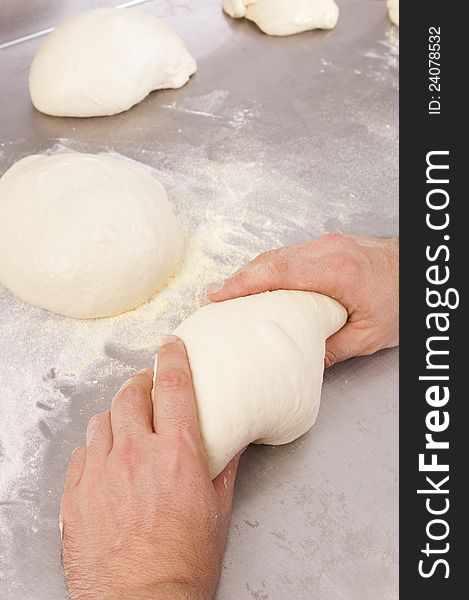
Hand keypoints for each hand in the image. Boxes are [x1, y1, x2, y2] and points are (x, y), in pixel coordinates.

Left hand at [61, 336, 239, 599]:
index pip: (173, 387)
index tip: (171, 347)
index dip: (172, 359)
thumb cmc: (184, 563)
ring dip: (117, 417)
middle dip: (140, 385)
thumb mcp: (217, 509)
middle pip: (130, 396)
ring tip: (127, 427)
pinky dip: (96, 448)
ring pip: (102, 421)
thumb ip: (224, 465)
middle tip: (147, 390)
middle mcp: (136, 455)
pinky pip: (82, 453)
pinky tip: (107, 460)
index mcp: (177, 454)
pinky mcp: (77, 495)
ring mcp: (101, 474)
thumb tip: (232, 438)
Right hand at [207, 233, 398, 366]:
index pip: (277, 272)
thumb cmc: (403, 300)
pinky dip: (270, 268)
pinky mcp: (329, 245)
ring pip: (278, 255)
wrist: (419, 272)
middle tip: (214, 299)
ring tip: (230, 295)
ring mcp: (328, 243)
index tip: (217, 296)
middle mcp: (328, 250)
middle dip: (239, 279)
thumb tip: (299, 362)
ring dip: (252, 273)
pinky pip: (290, 254)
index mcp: (336, 271)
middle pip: (271, 260)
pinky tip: (261, 284)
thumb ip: (330, 348)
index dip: (243, 283)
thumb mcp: (369, 336)